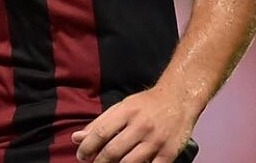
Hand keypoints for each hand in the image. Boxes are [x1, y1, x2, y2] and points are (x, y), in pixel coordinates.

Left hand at [71, 86, 197, 162]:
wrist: (179, 99)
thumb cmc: (146, 104)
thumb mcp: (122, 107)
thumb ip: (100, 123)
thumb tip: (76, 138)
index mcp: (127, 111)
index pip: (101, 132)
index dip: (87, 147)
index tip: (81, 155)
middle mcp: (141, 126)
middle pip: (113, 151)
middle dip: (99, 162)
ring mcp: (156, 141)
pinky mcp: (169, 153)